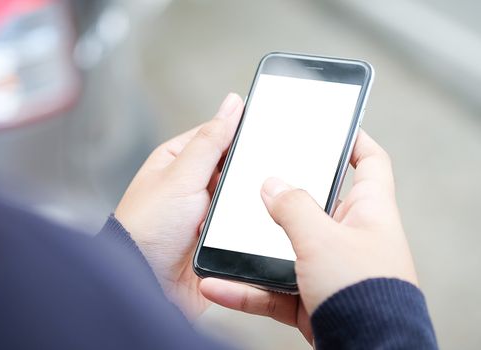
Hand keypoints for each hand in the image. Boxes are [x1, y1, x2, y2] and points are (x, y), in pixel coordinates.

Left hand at [115, 93, 242, 319]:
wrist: (146, 282)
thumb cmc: (148, 226)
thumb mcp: (181, 174)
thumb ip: (211, 140)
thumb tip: (232, 104)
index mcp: (180, 161)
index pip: (218, 135)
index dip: (242, 131)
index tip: (268, 128)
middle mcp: (194, 185)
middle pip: (234, 167)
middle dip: (247, 171)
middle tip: (261, 173)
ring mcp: (207, 212)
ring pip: (243, 196)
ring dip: (248, 200)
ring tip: (254, 202)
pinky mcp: (219, 237)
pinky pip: (244, 223)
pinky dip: (250, 223)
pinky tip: (259, 221)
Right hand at [200, 130, 417, 342]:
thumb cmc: (362, 291)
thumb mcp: (323, 238)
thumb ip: (293, 206)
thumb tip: (271, 184)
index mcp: (368, 211)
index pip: (370, 161)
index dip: (354, 139)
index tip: (329, 128)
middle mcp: (350, 235)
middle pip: (315, 201)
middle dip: (284, 193)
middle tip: (256, 178)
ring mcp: (329, 266)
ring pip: (285, 246)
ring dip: (254, 247)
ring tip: (224, 234)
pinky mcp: (311, 296)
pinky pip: (272, 286)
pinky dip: (246, 286)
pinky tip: (217, 283)